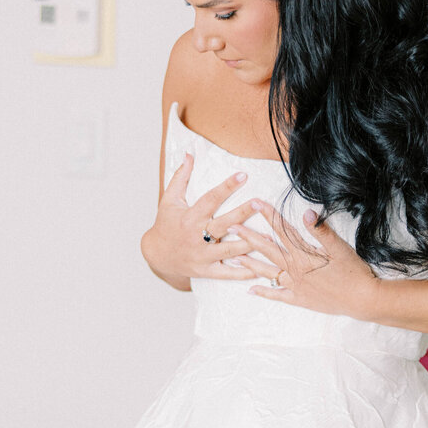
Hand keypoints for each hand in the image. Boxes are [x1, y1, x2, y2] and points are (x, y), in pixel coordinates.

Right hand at [140, 156, 277, 287]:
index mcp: (190, 217)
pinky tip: (260, 269)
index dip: (226, 187)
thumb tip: (189, 154)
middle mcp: (196, 237)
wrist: (157, 255)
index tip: (243, 175)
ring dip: (249, 244)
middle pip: (223, 224)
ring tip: (270, 237)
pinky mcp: (206, 271)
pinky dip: (243, 273)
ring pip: (229, 250)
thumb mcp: (170, 200)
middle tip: (259, 203)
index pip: (210, 200)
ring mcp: (202, 256)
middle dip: (242, 213)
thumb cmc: (166, 224)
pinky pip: (227, 273)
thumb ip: (181, 177)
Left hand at [237, 200, 379, 318]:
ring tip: (233, 255)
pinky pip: (277, 295)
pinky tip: (250, 290)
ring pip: (267, 271)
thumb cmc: (353, 272)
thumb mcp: (340, 248)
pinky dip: (264, 292)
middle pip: (268, 249)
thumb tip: (306, 213)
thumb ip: (321, 231)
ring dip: (250, 263)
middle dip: (249, 236)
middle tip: (231, 226)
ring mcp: (295, 285)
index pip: (282, 230)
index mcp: (304, 255)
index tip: (255, 203)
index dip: (268, 215)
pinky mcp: (299, 299)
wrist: (361, 300)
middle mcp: (295, 269)